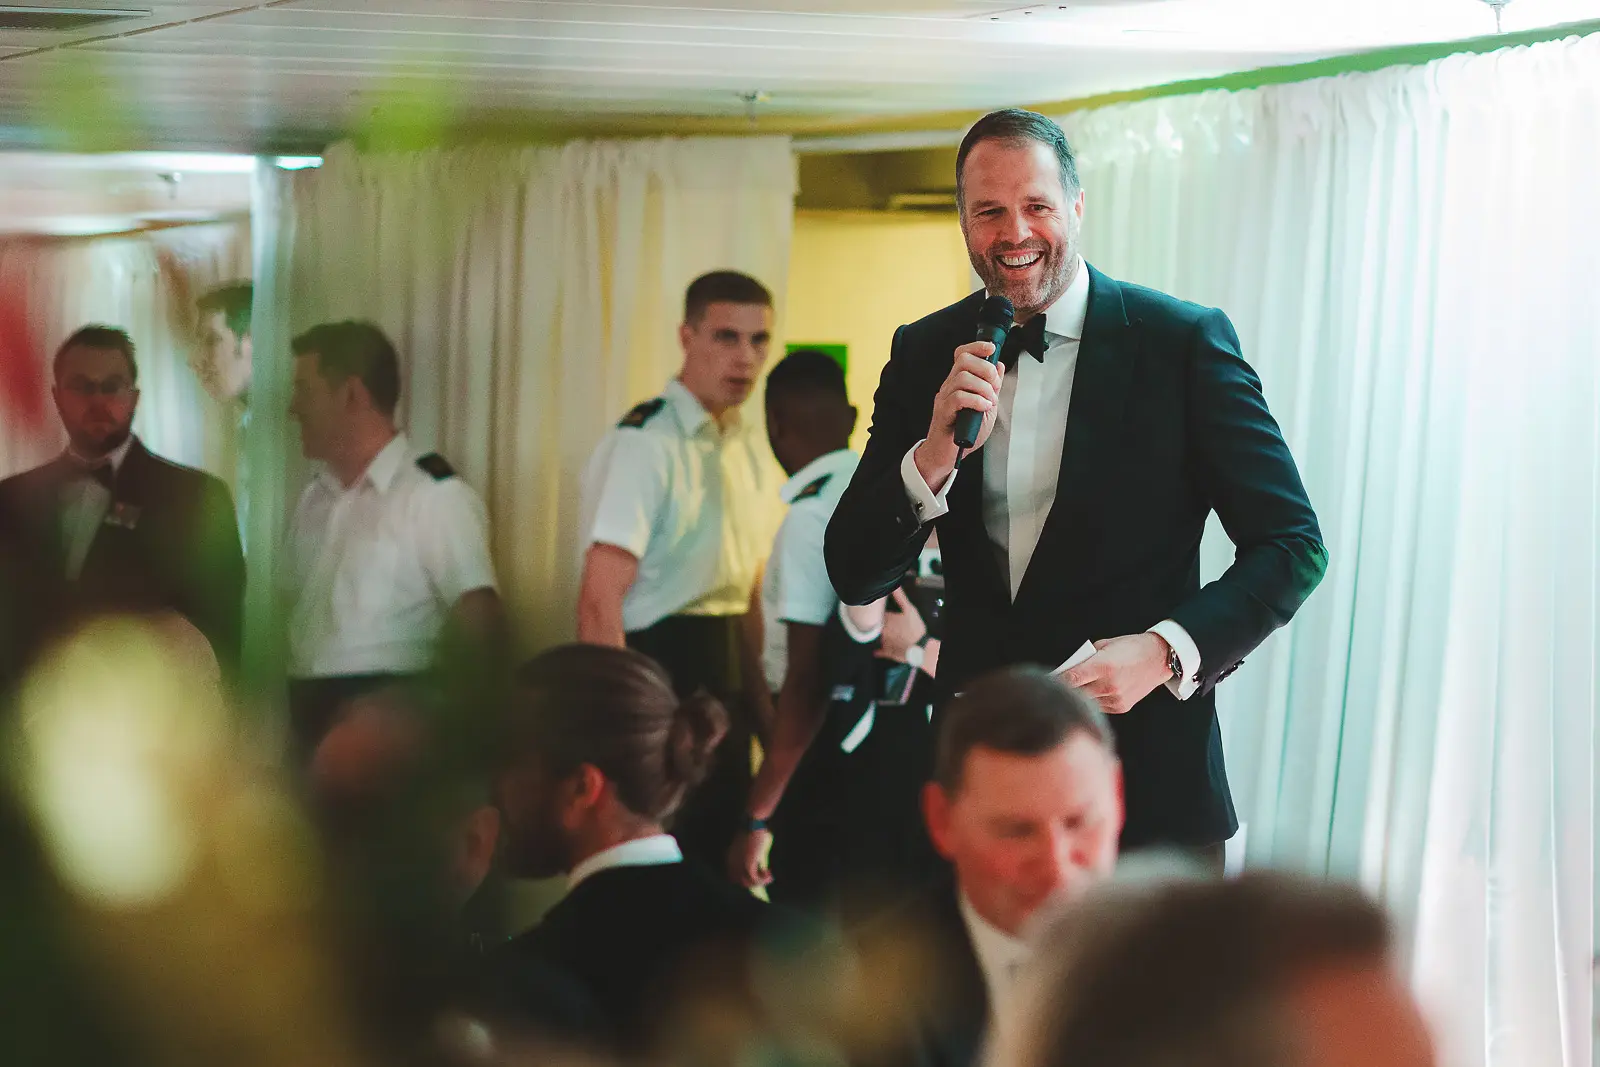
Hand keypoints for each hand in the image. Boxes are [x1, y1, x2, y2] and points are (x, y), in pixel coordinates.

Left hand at [728, 828, 772, 888]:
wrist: (752, 823)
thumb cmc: (752, 831)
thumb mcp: (750, 846)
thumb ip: (750, 858)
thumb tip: (758, 869)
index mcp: (730, 858)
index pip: (733, 877)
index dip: (744, 881)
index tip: (755, 879)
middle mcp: (732, 864)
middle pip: (740, 882)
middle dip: (753, 883)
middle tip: (763, 880)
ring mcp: (739, 864)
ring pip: (748, 883)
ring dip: (760, 882)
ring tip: (769, 877)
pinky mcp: (748, 864)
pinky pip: (755, 879)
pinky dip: (763, 879)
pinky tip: (769, 875)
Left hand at [877, 587, 927, 662]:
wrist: (918, 648)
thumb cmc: (914, 629)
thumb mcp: (910, 609)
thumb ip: (900, 597)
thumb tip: (895, 586)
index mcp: (885, 620)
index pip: (875, 613)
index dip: (875, 611)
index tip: (874, 609)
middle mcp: (881, 631)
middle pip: (874, 624)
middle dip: (875, 621)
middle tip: (877, 619)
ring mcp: (883, 642)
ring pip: (876, 636)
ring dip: (877, 634)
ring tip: (880, 631)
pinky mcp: (887, 651)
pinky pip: (880, 651)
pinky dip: (878, 651)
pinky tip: (876, 650)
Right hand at [916, 343, 1003, 488]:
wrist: (947, 455)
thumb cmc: (964, 432)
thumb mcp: (985, 406)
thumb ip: (992, 386)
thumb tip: (999, 364)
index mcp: (958, 382)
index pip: (963, 353)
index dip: (977, 346)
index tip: (992, 348)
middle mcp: (949, 386)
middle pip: (964, 360)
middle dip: (986, 369)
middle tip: (994, 387)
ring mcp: (944, 398)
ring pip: (963, 377)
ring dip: (984, 388)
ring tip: (989, 402)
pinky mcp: (943, 412)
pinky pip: (959, 397)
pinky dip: (976, 400)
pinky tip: (983, 408)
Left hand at [1063, 633, 1172, 714]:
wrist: (1160, 658)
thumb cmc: (1131, 647)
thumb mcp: (1106, 645)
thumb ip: (1087, 658)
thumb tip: (1069, 669)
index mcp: (1104, 666)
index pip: (1072, 677)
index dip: (1056, 679)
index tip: (1046, 680)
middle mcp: (1109, 685)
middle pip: (1076, 692)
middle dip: (1065, 689)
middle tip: (1053, 685)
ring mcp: (1116, 698)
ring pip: (1087, 701)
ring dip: (1078, 696)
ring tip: (1070, 690)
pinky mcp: (1121, 707)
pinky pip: (1099, 706)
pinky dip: (1093, 700)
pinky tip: (1091, 692)